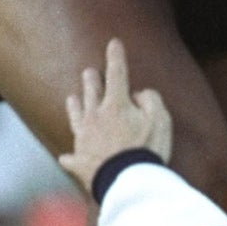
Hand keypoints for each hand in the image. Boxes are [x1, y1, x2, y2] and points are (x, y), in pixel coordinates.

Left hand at [59, 39, 173, 192]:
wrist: (126, 182)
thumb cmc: (147, 150)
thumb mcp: (161, 120)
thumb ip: (151, 100)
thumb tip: (138, 94)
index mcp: (115, 105)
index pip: (117, 74)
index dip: (116, 56)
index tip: (113, 43)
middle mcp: (95, 117)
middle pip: (90, 92)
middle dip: (91, 79)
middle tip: (89, 72)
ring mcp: (84, 139)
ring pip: (75, 116)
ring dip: (74, 105)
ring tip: (71, 98)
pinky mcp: (79, 161)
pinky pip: (71, 158)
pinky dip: (69, 158)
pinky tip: (65, 158)